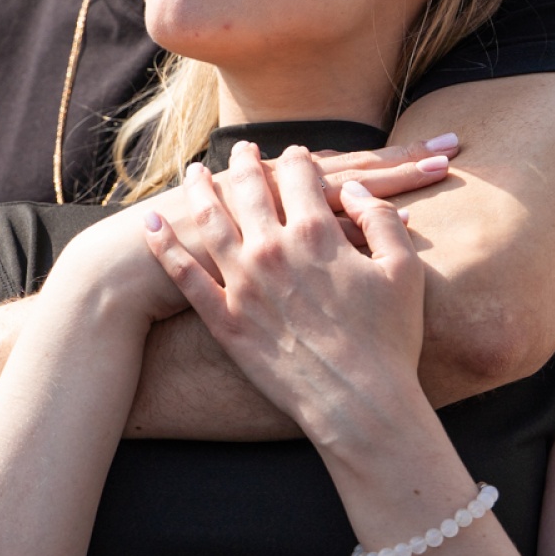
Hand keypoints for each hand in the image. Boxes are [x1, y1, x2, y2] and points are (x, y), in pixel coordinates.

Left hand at [116, 133, 455, 307]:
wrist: (359, 404)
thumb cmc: (389, 340)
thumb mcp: (403, 269)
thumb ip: (378, 219)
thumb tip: (353, 191)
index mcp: (317, 233)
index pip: (301, 175)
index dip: (299, 159)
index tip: (295, 153)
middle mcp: (273, 250)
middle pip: (250, 190)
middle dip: (246, 164)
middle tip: (240, 151)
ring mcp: (243, 285)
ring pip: (211, 222)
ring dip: (199, 191)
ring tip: (193, 173)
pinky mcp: (224, 320)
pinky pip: (184, 275)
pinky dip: (164, 247)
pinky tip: (151, 226)